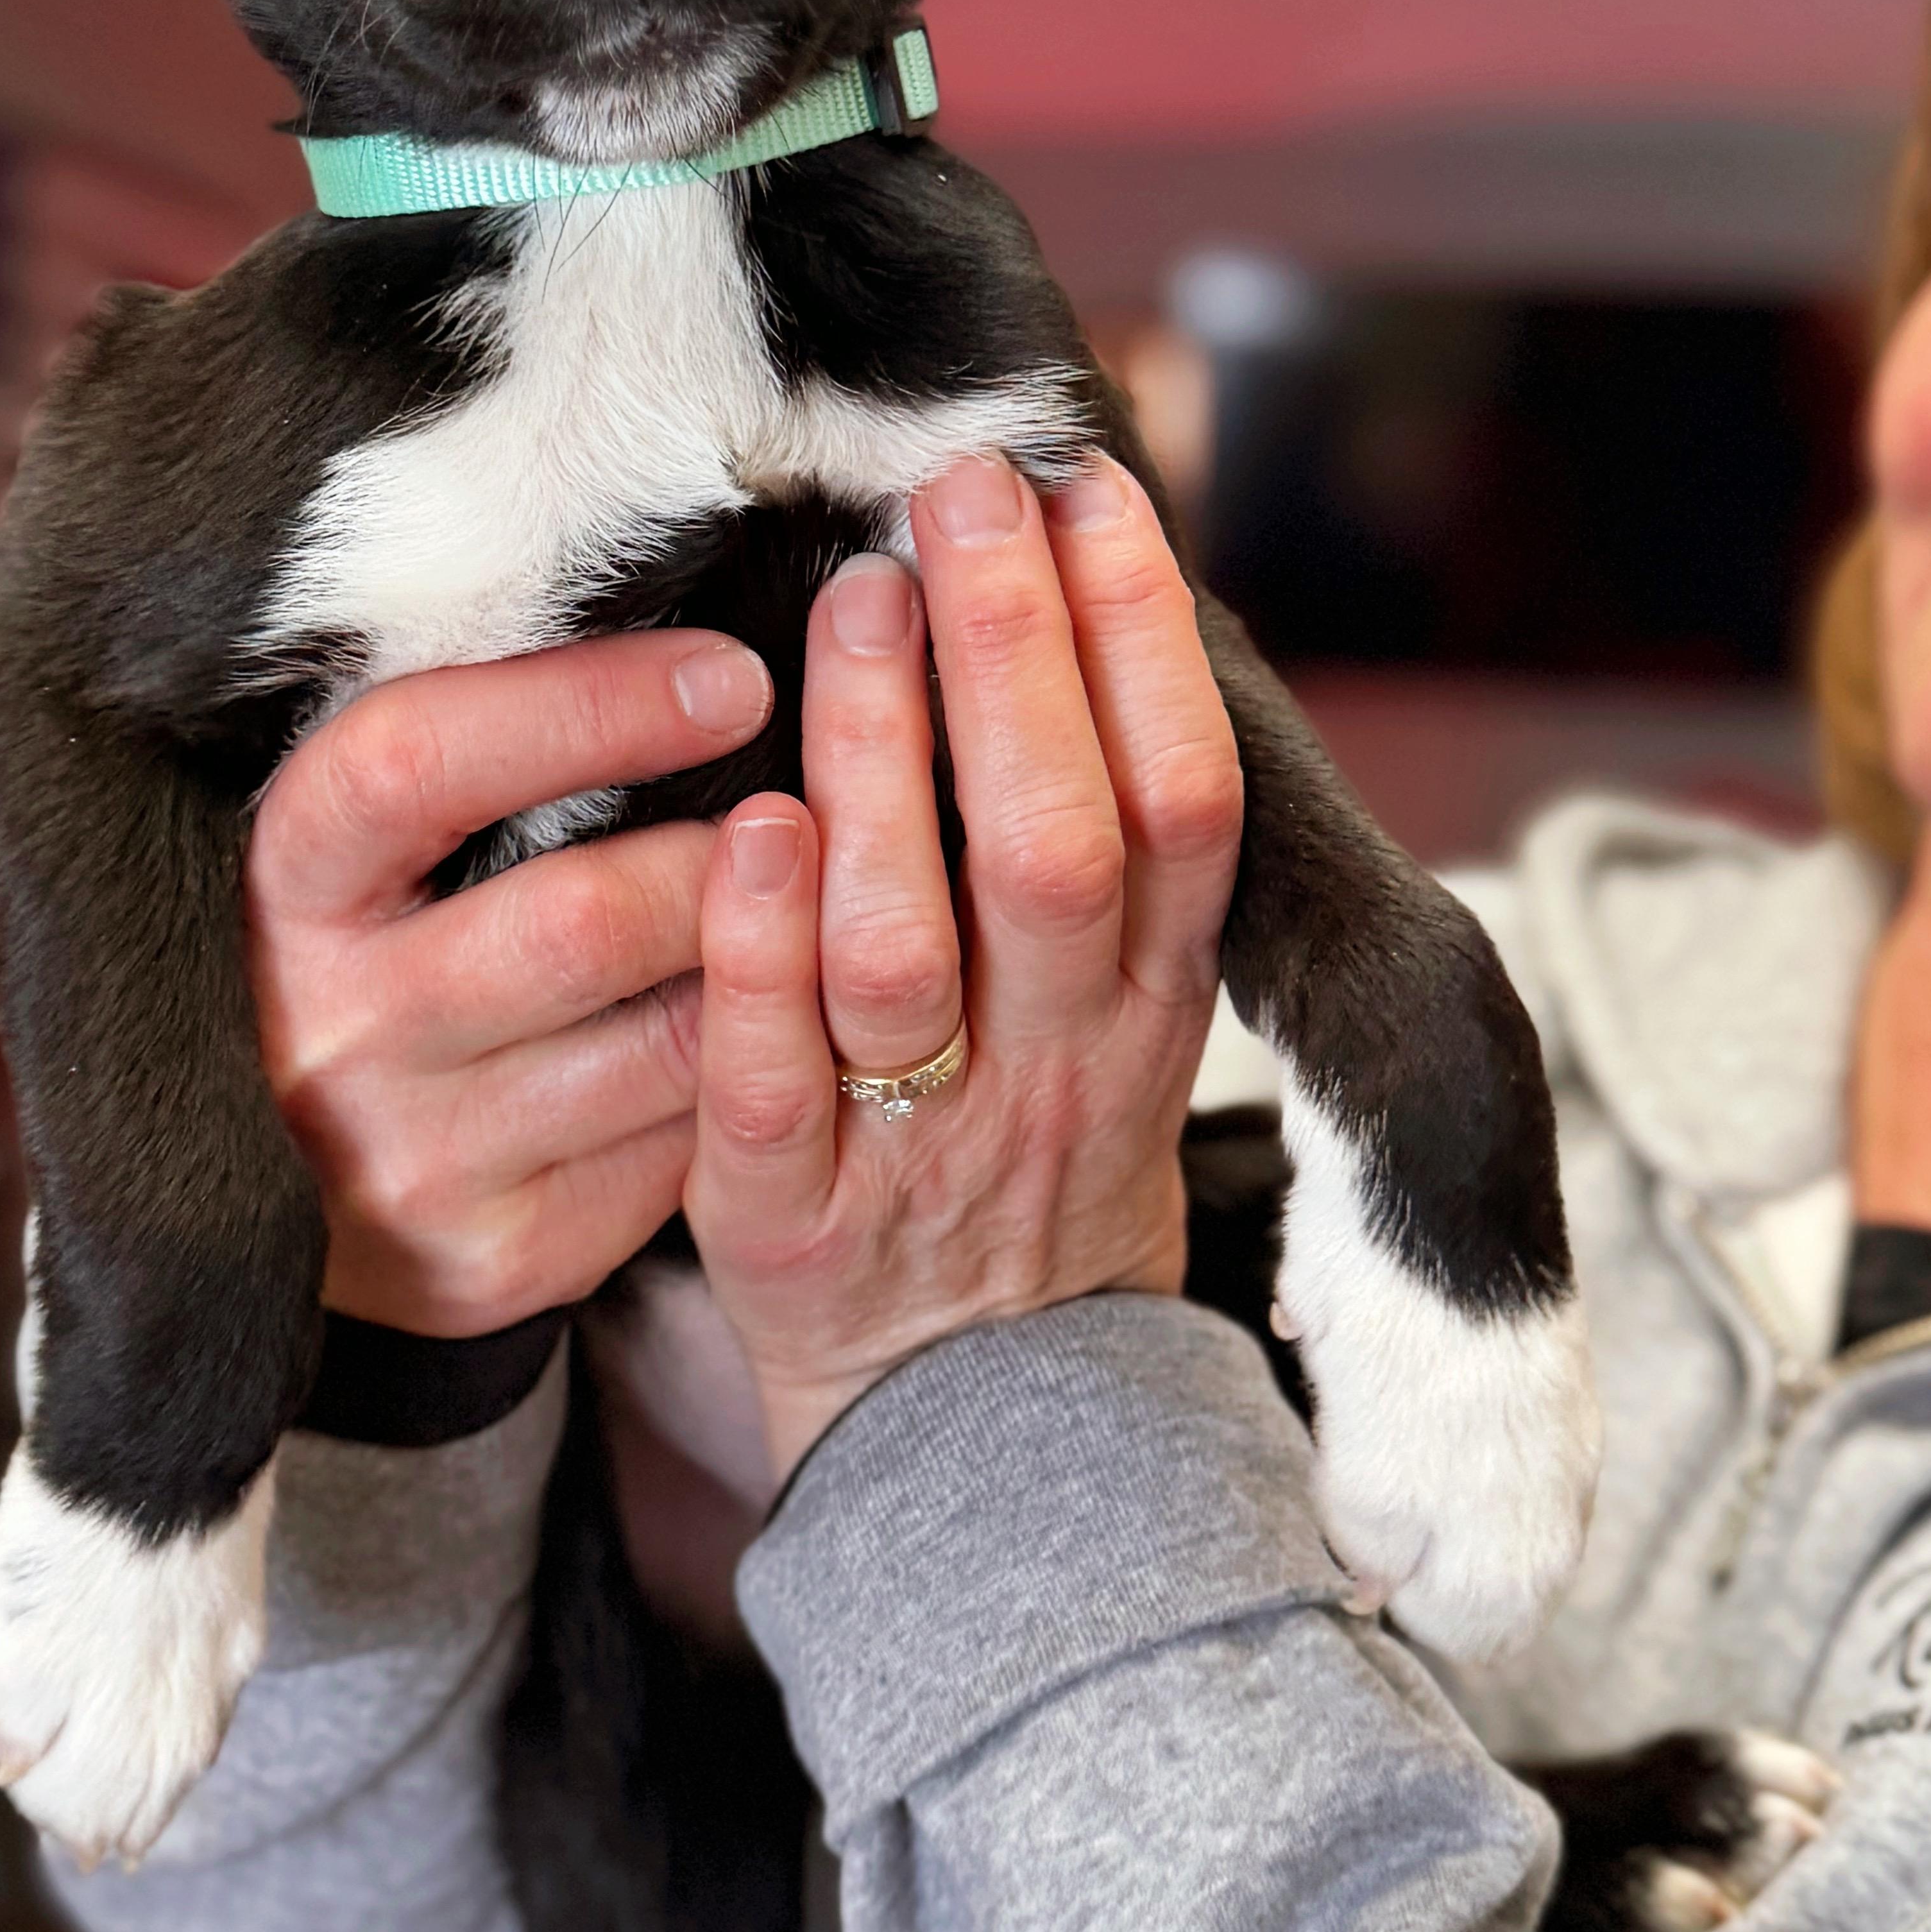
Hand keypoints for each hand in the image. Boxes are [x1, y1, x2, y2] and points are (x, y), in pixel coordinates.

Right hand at [245, 629, 772, 1332]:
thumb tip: (708, 636)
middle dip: (731, 858)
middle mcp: (331, 1026)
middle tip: (827, 809)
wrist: (304, 1189)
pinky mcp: (497, 1257)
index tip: (734, 673)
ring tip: (835, 913)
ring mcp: (412, 1156)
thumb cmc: (391, 947)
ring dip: (776, 972)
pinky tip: (784, 1039)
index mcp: (290, 879)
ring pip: (666, 1047)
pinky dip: (754, 1081)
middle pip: (579, 918)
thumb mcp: (390, 839)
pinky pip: (685, 1154)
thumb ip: (499, 749)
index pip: (420, 762)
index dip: (587, 709)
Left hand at [687, 453, 1240, 1469]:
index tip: (1087, 494)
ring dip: (884, 762)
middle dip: (1017, 655)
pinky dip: (760, 948)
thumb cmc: (1036, 1166)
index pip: (1180, 807)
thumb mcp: (1128, 1024)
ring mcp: (916, 1147)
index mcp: (1150, 1011)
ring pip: (906, 947)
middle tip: (959, 487)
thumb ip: (1113, 854)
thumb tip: (1089, 604)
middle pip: (1057, 848)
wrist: (985, 1443)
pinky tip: (750, 822)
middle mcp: (1053, 1070)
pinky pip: (769, 1077)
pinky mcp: (781, 1217)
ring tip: (854, 601)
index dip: (1142, 647)